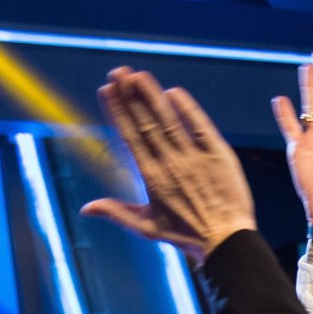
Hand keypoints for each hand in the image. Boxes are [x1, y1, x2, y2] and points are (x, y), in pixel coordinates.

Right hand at [81, 67, 256, 259]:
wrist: (227, 242)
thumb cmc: (186, 236)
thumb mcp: (147, 228)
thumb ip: (116, 213)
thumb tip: (86, 209)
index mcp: (151, 179)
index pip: (130, 137)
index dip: (118, 111)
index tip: (107, 90)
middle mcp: (171, 164)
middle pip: (146, 123)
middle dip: (130, 95)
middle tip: (118, 71)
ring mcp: (195, 158)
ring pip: (169, 120)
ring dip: (153, 96)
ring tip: (139, 75)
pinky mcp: (219, 155)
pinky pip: (200, 126)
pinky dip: (187, 109)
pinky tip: (173, 92)